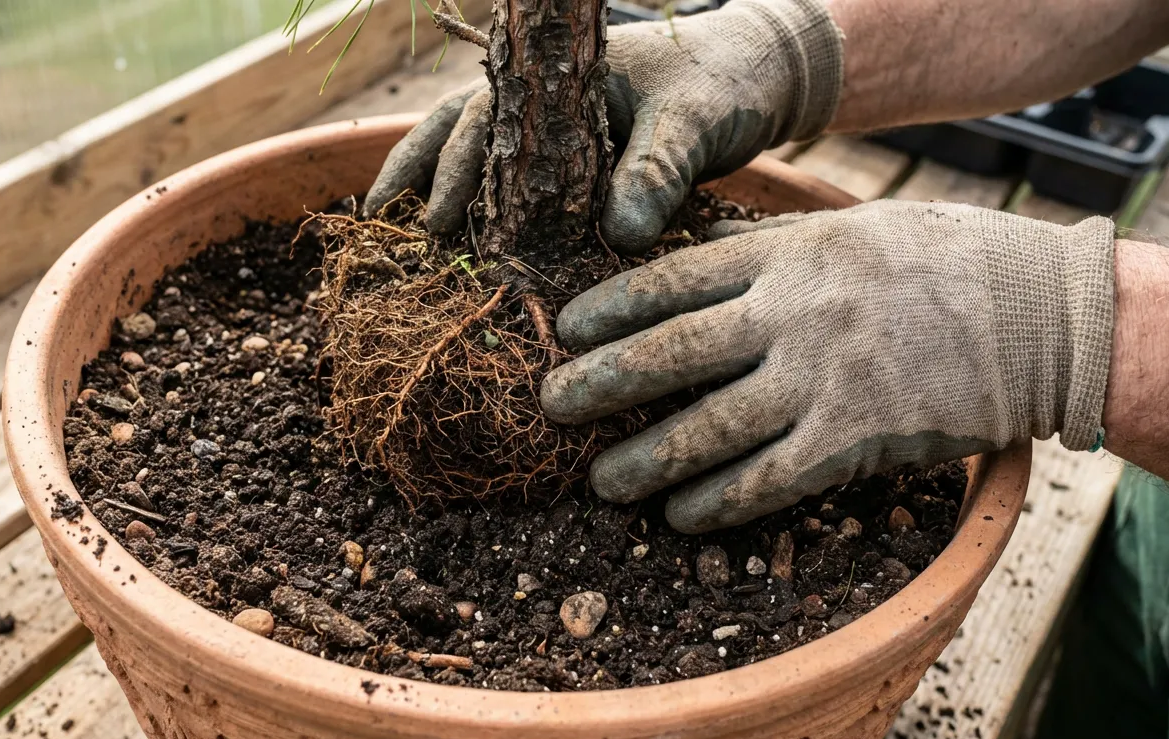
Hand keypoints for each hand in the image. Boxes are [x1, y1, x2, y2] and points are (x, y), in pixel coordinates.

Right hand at [365, 0, 843, 253]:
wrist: (766, 71)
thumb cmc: (727, 80)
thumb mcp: (695, 122)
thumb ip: (657, 172)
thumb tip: (620, 233)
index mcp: (560, 73)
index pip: (484, 115)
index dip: (451, 166)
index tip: (433, 218)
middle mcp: (547, 94)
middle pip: (462, 127)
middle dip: (426, 176)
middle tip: (402, 233)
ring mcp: (559, 121)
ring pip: (480, 147)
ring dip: (442, 184)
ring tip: (403, 230)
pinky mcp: (580, 153)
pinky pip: (520, 175)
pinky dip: (489, 202)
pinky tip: (469, 238)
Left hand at [540, 200, 1115, 531]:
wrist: (1042, 315)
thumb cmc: (941, 261)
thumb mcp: (849, 229)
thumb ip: (768, 244)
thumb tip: (688, 249)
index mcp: (790, 255)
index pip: (674, 279)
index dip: (611, 307)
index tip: (564, 329)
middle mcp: (796, 316)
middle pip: (675, 353)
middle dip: (603, 383)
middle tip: (552, 406)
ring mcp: (825, 381)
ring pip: (712, 428)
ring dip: (648, 459)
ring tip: (603, 481)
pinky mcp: (858, 440)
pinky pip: (771, 479)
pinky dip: (720, 502)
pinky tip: (681, 516)